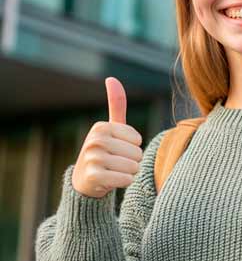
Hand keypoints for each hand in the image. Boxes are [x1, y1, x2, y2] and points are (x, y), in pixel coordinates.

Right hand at [71, 77, 143, 197]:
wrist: (85, 180)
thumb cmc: (104, 151)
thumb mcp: (110, 128)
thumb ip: (116, 104)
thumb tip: (111, 78)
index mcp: (101, 127)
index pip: (137, 139)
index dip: (133, 147)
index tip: (118, 149)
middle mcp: (95, 140)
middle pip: (136, 153)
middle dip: (132, 161)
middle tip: (116, 162)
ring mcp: (92, 158)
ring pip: (132, 167)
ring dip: (129, 172)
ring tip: (115, 171)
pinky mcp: (94, 176)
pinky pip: (126, 179)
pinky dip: (124, 182)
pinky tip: (112, 180)